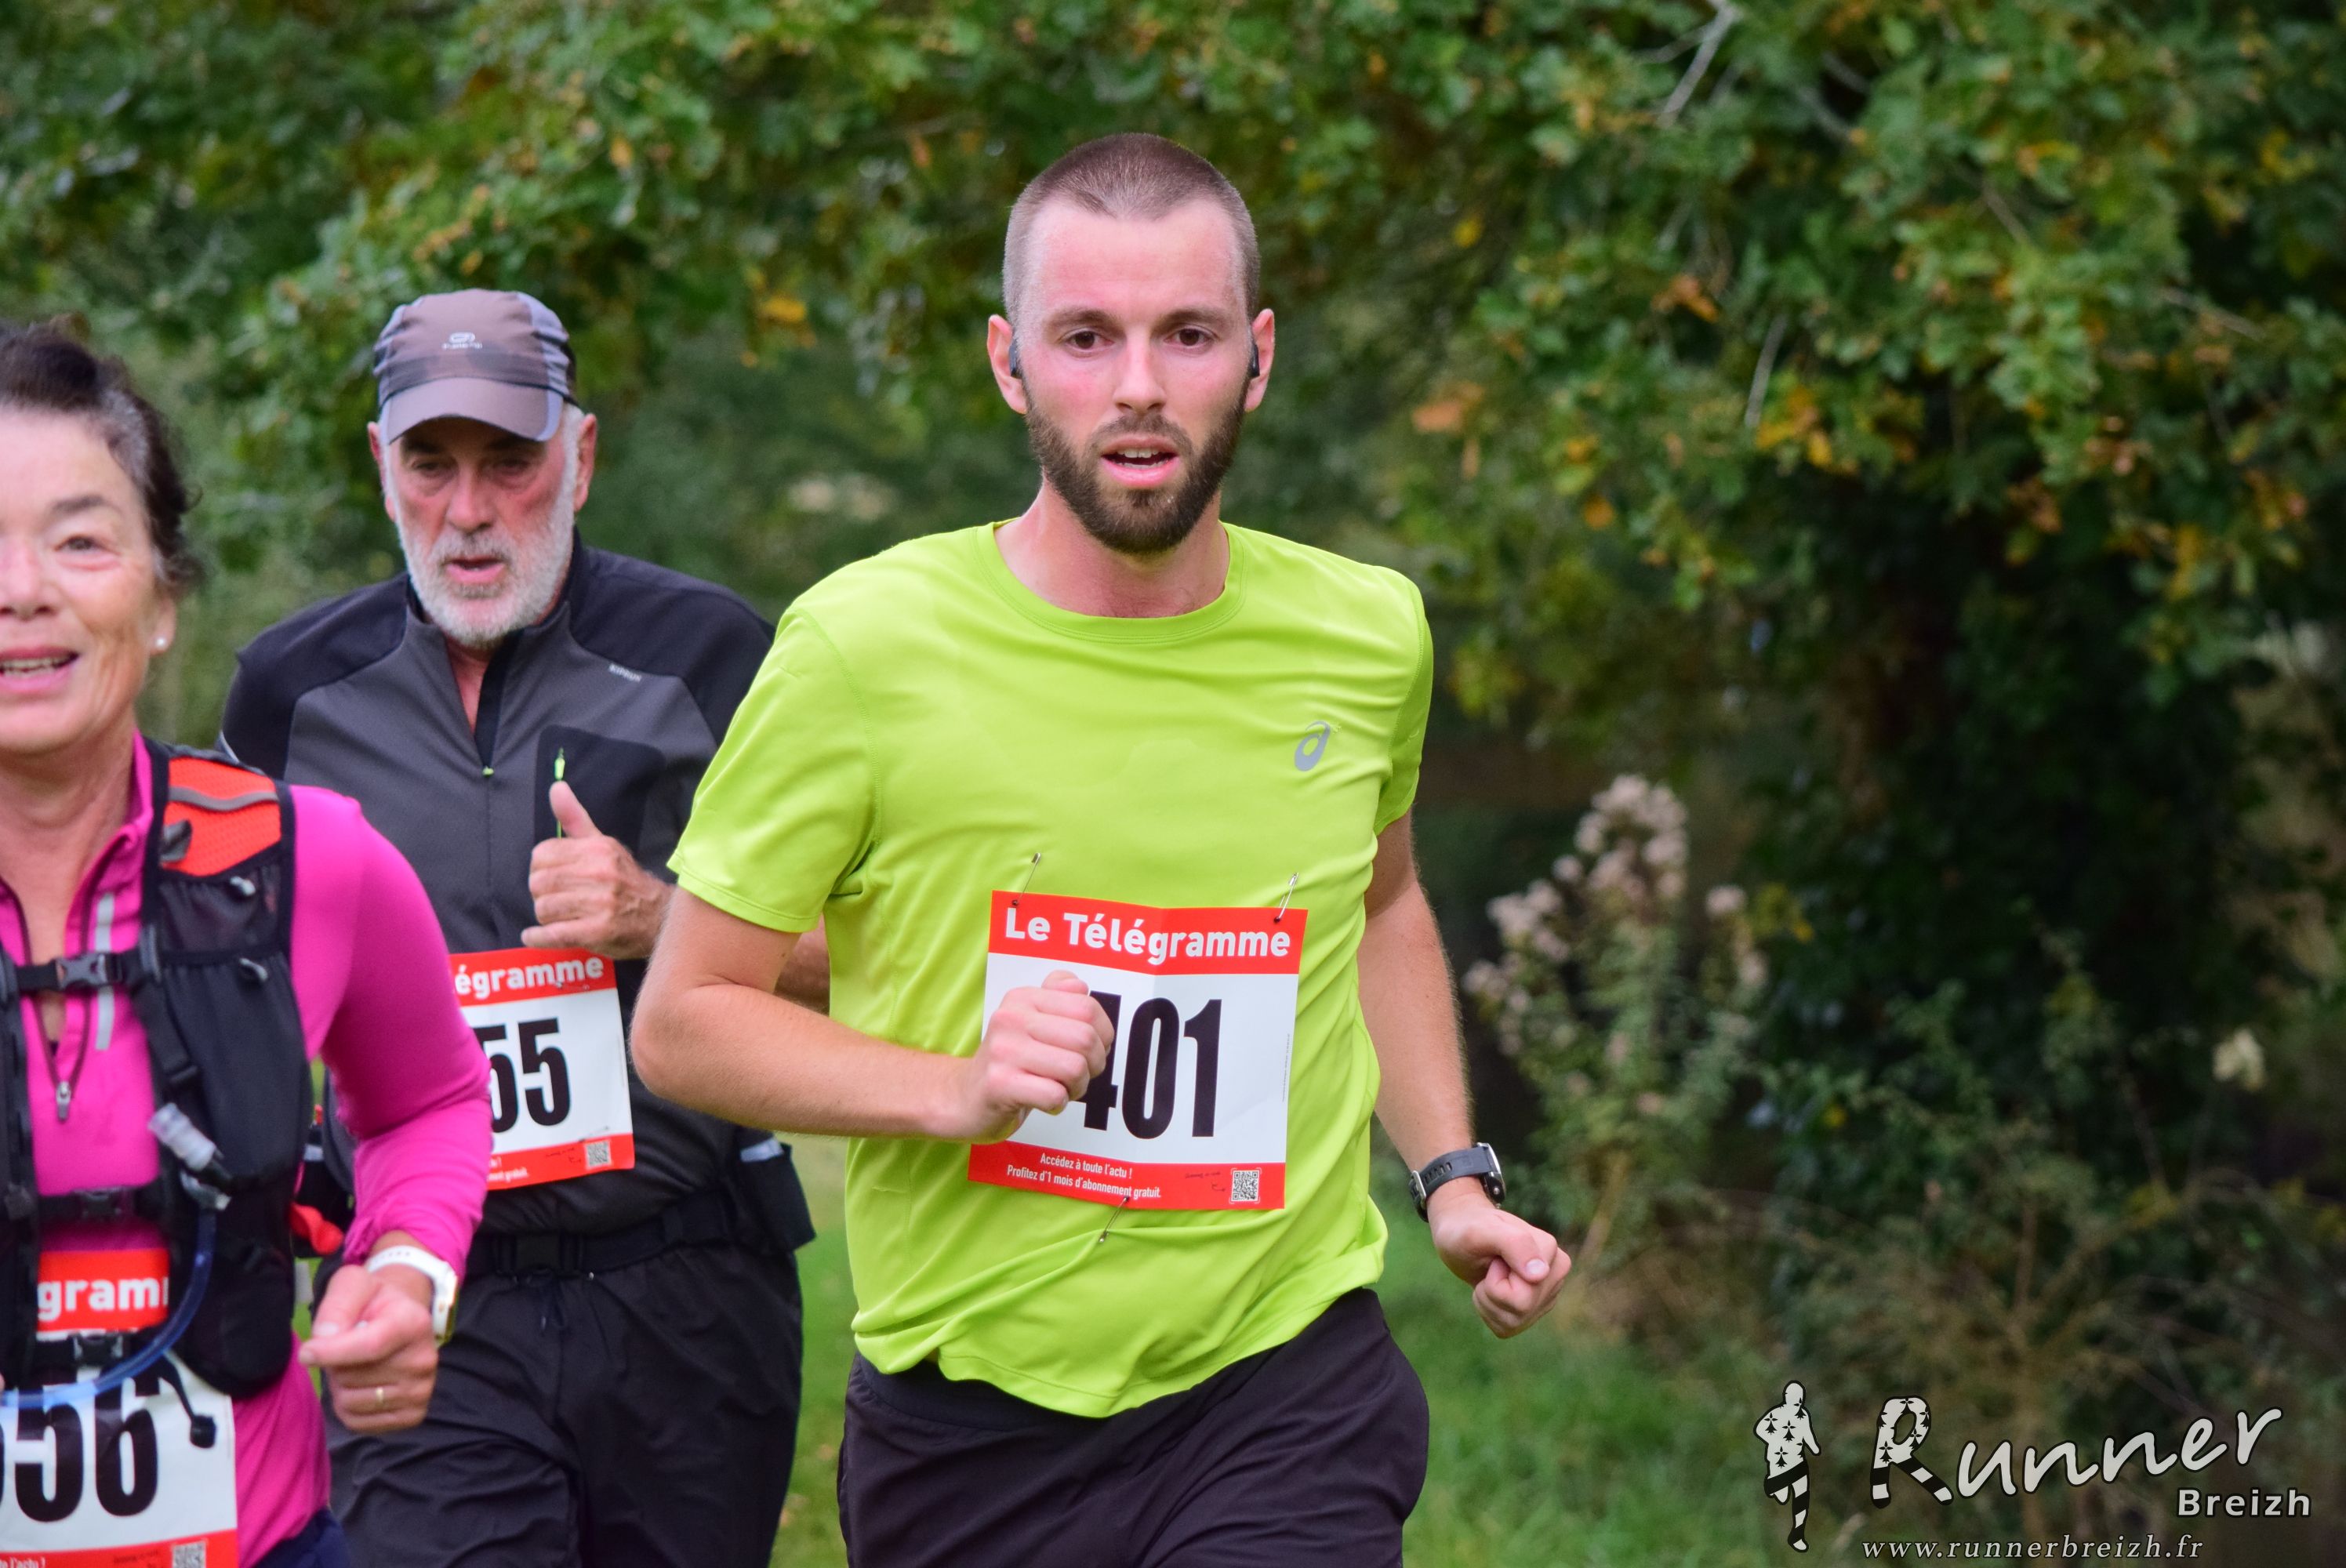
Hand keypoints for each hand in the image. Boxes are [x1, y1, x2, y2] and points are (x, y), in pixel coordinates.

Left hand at [301, 1259, 439, 1432]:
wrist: (401, 1321)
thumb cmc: (373, 1302)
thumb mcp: (354, 1285)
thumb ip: (337, 1304)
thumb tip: (324, 1337)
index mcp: (414, 1323)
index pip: (369, 1346)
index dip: (331, 1352)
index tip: (305, 1352)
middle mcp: (424, 1360)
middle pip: (352, 1377)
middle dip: (334, 1364)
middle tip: (344, 1348)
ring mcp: (420, 1391)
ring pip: (351, 1402)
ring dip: (339, 1386)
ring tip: (353, 1366)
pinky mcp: (411, 1415)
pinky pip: (357, 1422)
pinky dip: (346, 1407)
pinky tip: (359, 1386)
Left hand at [523, 781, 670, 959]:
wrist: (659, 917)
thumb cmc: (625, 881)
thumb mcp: (603, 845)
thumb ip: (575, 819)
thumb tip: (556, 786)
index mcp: (598, 849)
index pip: (541, 855)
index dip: (540, 868)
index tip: (552, 877)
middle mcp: (600, 873)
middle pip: (539, 883)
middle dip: (541, 894)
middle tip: (554, 899)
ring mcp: (600, 904)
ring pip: (544, 908)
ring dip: (544, 916)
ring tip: (558, 917)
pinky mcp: (598, 931)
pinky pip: (553, 934)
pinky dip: (538, 937)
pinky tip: (534, 936)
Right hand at [939, 970, 1113, 1141]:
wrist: (965, 1097)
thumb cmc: (1010, 1061)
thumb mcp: (1032, 1020)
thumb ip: (1059, 997)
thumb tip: (1081, 987)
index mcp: (1023, 998)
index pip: (1087, 1008)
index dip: (1102, 1035)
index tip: (1088, 1050)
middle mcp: (1011, 1018)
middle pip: (1085, 1038)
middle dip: (1093, 1064)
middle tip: (1077, 1075)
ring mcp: (1003, 1051)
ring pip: (1074, 1068)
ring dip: (1077, 1087)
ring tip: (1060, 1088)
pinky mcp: (999, 1084)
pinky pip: (1055, 1095)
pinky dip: (1058, 1104)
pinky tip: (1044, 1102)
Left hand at [1426, 1182, 1569, 1337]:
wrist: (1461, 1234)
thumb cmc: (1470, 1228)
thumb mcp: (1482, 1231)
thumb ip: (1514, 1244)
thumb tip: (1541, 1274)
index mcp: (1551, 1255)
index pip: (1524, 1295)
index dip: (1496, 1281)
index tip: (1493, 1258)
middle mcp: (1554, 1276)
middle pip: (1521, 1310)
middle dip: (1491, 1293)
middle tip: (1487, 1269)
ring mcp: (1545, 1295)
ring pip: (1514, 1322)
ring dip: (1488, 1303)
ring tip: (1487, 1277)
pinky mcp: (1531, 1311)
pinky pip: (1508, 1328)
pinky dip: (1489, 1313)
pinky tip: (1489, 1290)